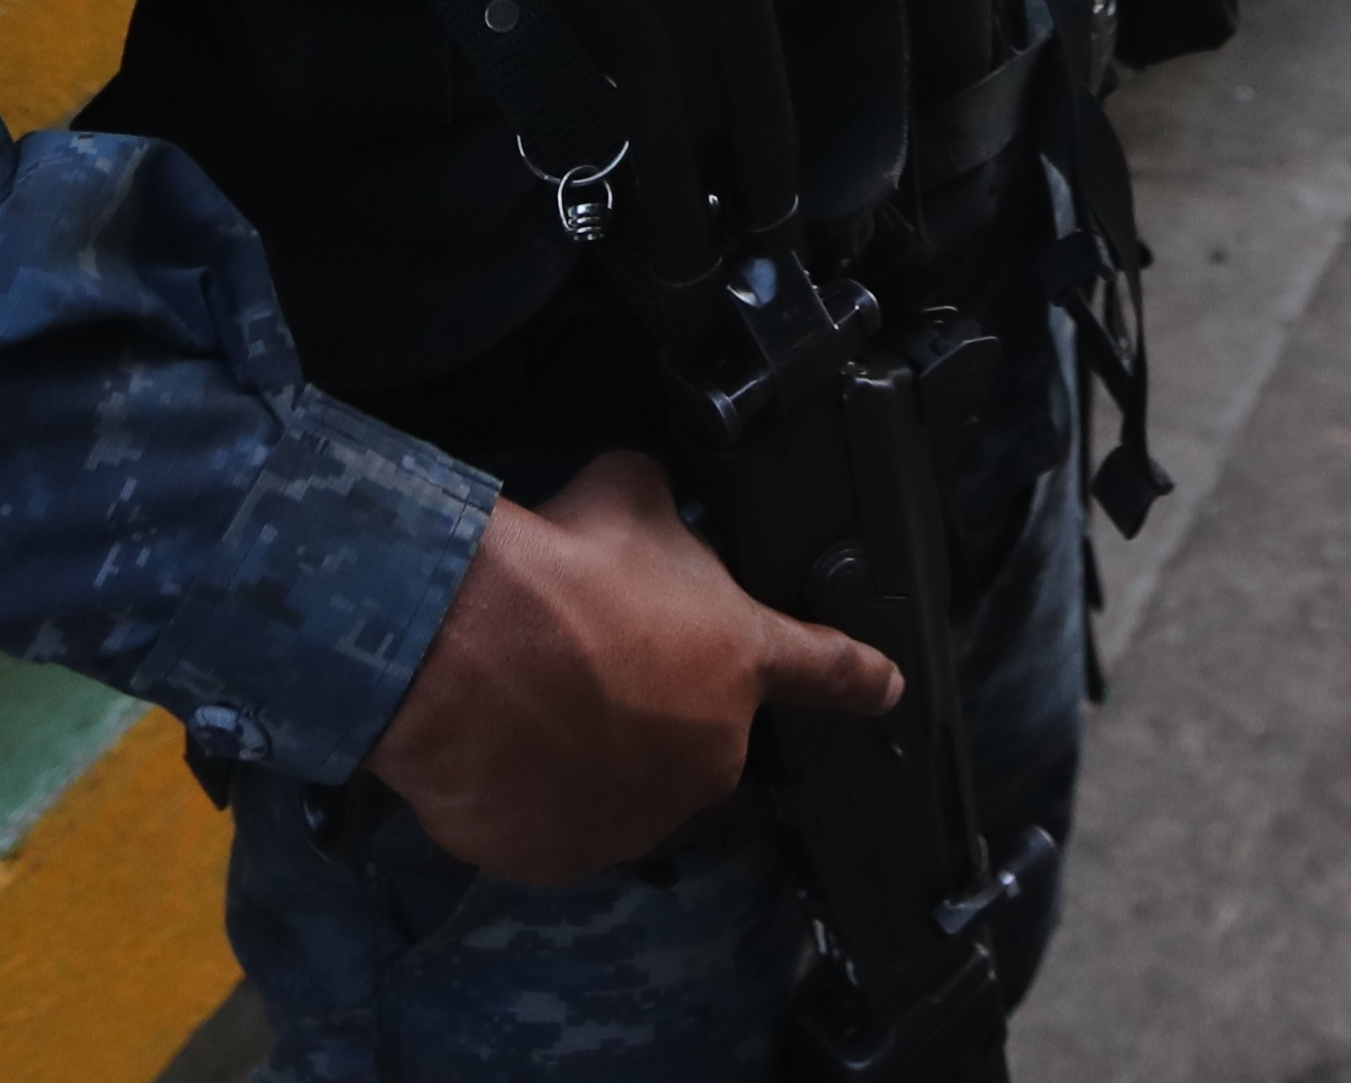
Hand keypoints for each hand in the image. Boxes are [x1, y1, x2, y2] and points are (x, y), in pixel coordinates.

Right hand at [363, 449, 901, 884]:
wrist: (462, 654)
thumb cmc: (564, 567)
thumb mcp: (629, 495)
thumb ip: (663, 505)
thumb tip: (651, 491)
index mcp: (744, 662)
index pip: (827, 669)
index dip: (859, 678)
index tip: (888, 689)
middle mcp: (712, 754)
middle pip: (700, 733)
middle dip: (659, 703)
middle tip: (591, 664)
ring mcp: (641, 819)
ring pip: (629, 787)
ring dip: (598, 757)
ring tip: (533, 708)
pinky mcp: (566, 859)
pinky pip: (556, 826)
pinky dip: (534, 798)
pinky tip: (498, 754)